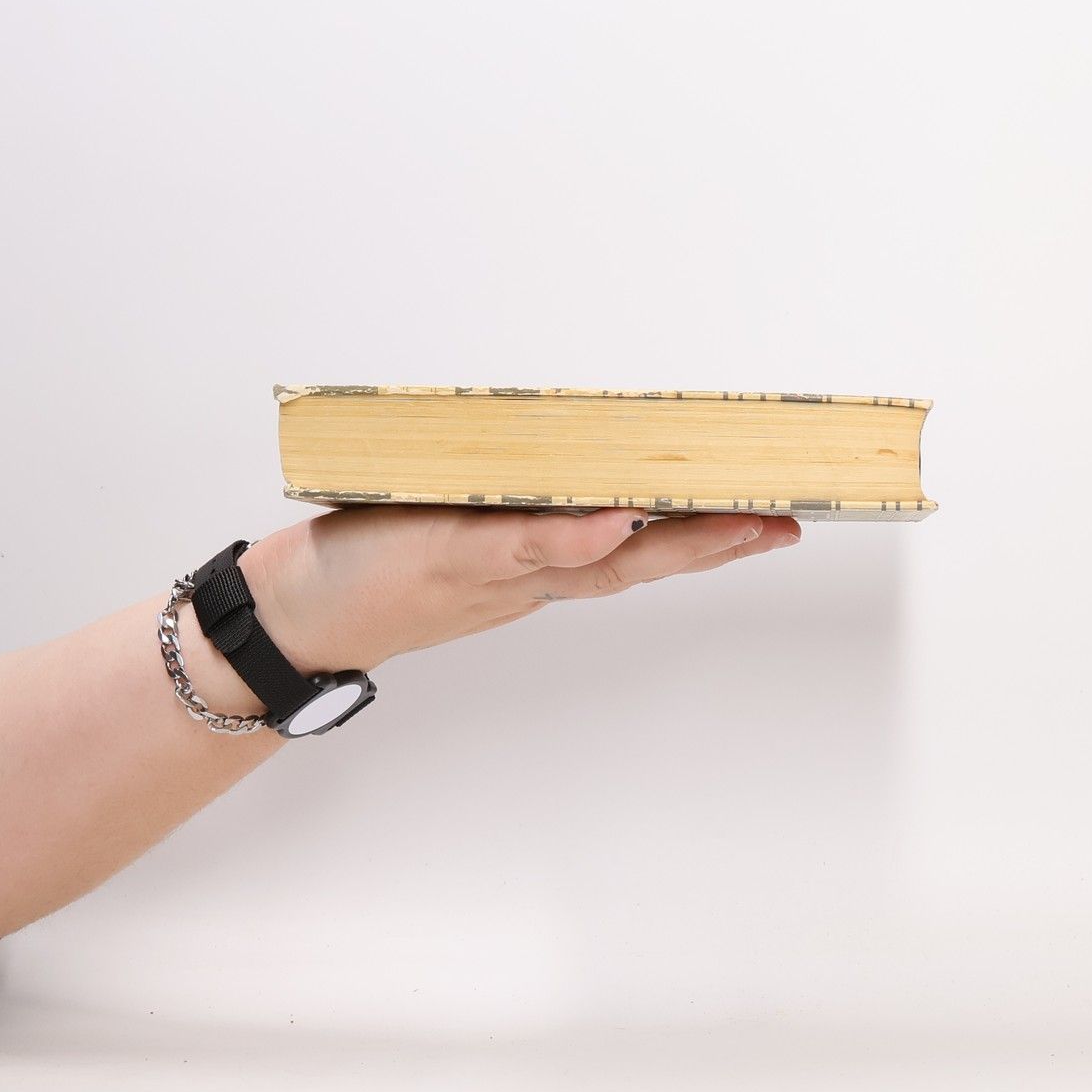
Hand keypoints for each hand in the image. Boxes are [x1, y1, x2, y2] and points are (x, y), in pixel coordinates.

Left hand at [235, 506, 801, 673]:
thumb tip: (588, 477)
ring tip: (743, 522)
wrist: (299, 614)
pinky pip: (522, 544)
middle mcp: (535, 568)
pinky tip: (618, 514)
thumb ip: (521, 510)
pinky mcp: (453, 553)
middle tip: (792, 520)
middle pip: (647, 556)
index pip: (646, 542)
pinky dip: (572, 535)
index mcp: (546, 557)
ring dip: (674, 541)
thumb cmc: (377, 561)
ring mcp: (500, 564)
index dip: (715, 532)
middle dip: (723, 539)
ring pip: (603, 557)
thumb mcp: (460, 527)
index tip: (777, 511)